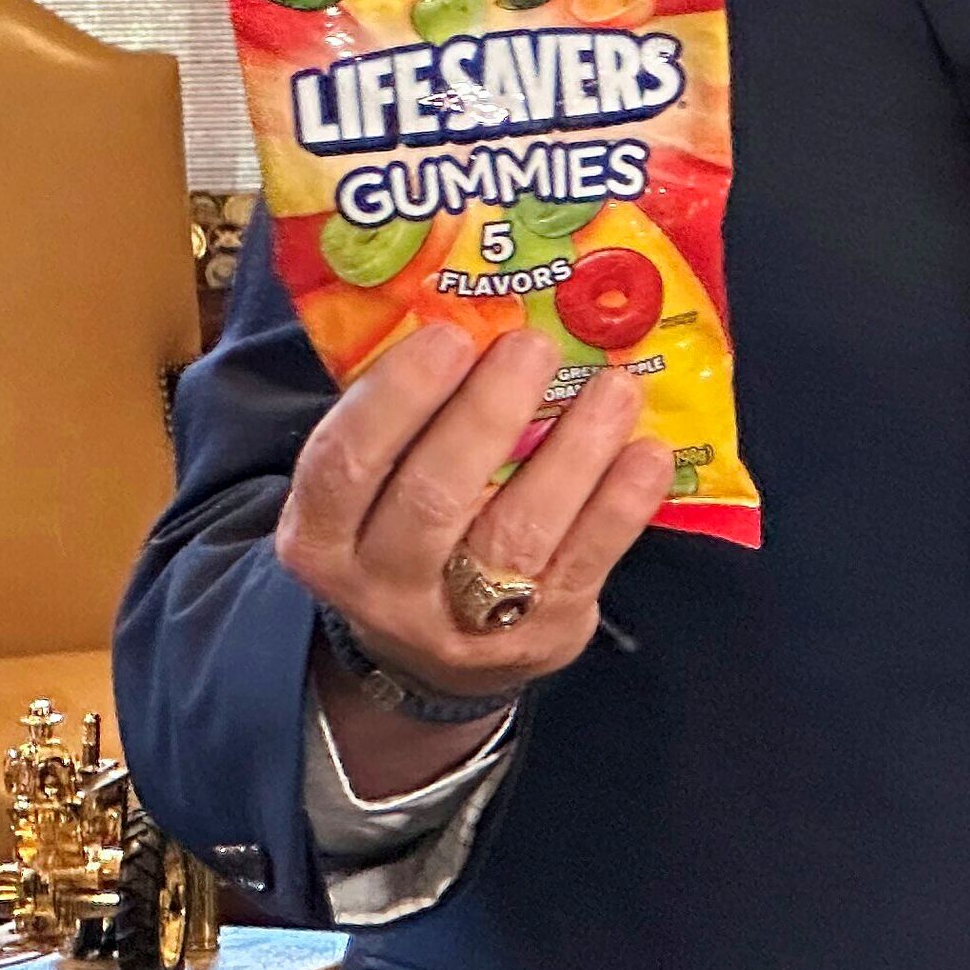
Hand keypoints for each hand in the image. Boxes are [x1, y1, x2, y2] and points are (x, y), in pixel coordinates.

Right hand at [276, 327, 673, 793]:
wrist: (439, 659)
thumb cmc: (408, 532)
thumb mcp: (375, 489)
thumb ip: (408, 420)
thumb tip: (480, 310)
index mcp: (322, 536)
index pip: (341, 464)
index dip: (395, 397)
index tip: (449, 334)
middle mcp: (382, 587)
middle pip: (432, 498)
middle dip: (487, 414)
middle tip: (534, 346)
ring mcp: (463, 622)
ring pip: (517, 532)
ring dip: (572, 452)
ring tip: (614, 387)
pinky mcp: (541, 636)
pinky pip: (583, 565)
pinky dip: (620, 506)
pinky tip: (647, 454)